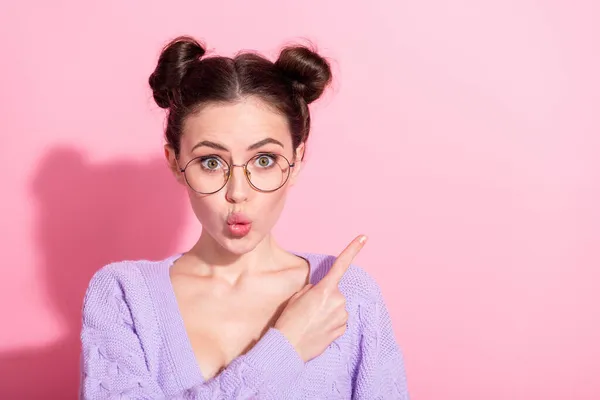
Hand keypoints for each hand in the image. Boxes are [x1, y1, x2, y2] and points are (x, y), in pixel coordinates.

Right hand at [274, 235, 366, 361]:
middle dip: (325, 298)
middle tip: (308, 309)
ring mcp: (342, 316)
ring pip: (338, 308)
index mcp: (325, 289)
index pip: (341, 265)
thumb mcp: (297, 297)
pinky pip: (339, 321)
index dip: (353, 249)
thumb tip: (322, 292)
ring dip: (328, 312)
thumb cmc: (289, 320)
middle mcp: (338, 301)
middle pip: (335, 293)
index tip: (364, 237)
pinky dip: (330, 324)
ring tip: (311, 321)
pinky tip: (318, 330)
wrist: (288, 348)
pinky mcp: (342, 330)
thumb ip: (313, 290)